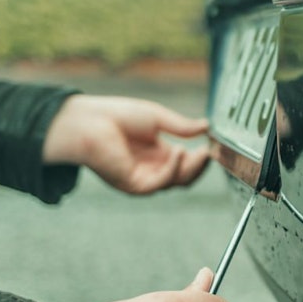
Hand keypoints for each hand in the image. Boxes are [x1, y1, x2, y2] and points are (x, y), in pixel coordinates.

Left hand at [43, 95, 210, 193]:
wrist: (88, 122)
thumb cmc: (117, 116)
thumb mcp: (157, 118)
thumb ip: (181, 126)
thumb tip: (207, 127)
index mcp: (157, 154)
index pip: (186, 163)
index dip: (201, 156)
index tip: (214, 144)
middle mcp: (152, 169)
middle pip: (185, 176)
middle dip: (200, 165)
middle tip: (211, 151)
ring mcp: (143, 179)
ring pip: (176, 182)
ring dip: (191, 168)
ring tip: (202, 152)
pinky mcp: (133, 185)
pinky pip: (160, 182)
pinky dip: (173, 169)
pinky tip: (179, 152)